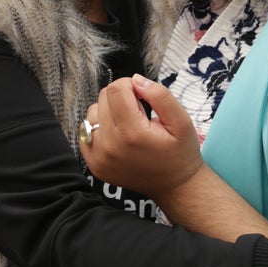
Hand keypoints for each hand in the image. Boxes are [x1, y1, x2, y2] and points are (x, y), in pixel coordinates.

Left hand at [80, 75, 203, 197]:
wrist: (174, 186)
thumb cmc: (180, 152)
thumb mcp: (181, 121)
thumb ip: (160, 96)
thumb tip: (136, 80)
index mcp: (132, 133)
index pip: (116, 89)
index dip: (131, 85)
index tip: (143, 97)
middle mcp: (110, 145)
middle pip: (103, 98)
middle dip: (121, 97)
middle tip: (139, 113)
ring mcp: (99, 157)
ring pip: (92, 113)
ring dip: (109, 111)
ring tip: (128, 124)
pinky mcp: (94, 164)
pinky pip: (86, 131)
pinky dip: (100, 127)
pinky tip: (117, 135)